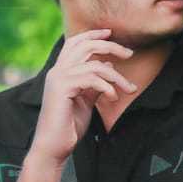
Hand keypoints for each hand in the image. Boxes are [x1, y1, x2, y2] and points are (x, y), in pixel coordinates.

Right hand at [29, 28, 136, 165]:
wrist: (53, 148)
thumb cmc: (68, 127)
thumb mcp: (86, 101)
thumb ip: (94, 83)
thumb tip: (108, 65)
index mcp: (60, 72)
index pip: (75, 43)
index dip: (93, 35)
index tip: (111, 33)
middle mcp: (57, 71)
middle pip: (84, 45)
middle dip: (109, 45)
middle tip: (129, 53)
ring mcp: (58, 79)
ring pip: (93, 64)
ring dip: (116, 75)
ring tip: (128, 89)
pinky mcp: (62, 89)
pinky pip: (91, 78)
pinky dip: (107, 86)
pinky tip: (113, 97)